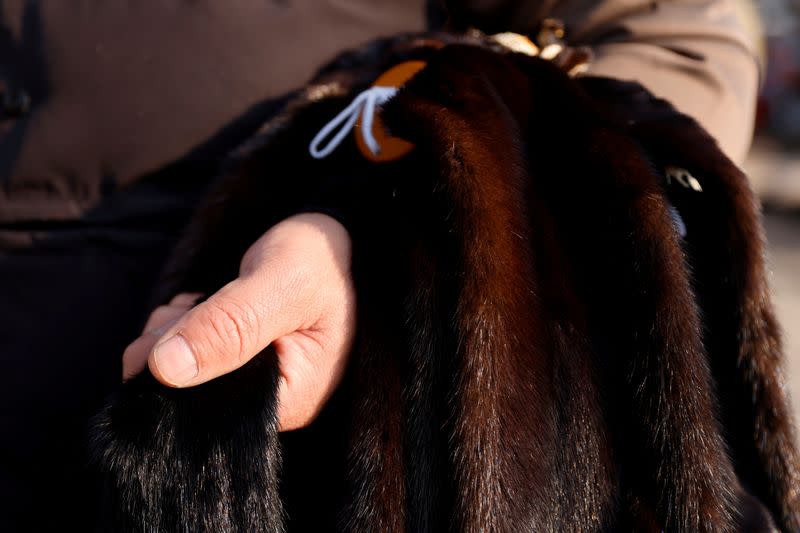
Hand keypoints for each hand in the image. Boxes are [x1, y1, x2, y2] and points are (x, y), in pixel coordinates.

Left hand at [122, 213, 355, 430]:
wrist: (338, 242)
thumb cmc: (323, 262)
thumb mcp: (281, 284)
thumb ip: (228, 325)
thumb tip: (164, 369)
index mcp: (293, 397)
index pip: (209, 408)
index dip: (176, 370)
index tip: (180, 320)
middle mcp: (274, 402)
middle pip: (192, 394)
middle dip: (174, 345)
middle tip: (197, 302)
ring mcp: (257, 385)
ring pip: (185, 375)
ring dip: (176, 332)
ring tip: (203, 300)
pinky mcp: (245, 366)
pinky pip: (194, 360)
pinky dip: (185, 329)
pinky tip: (202, 307)